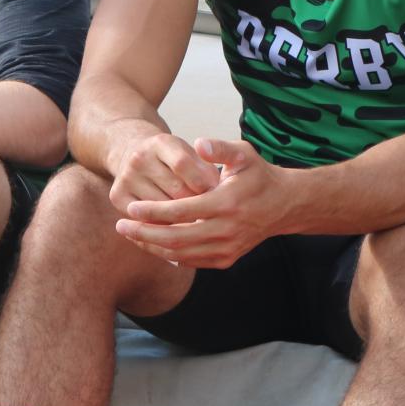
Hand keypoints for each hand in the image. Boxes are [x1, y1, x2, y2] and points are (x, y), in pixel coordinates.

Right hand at [108, 133, 219, 215]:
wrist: (136, 154)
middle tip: (211, 214)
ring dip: (182, 219)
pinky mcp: (117, 195)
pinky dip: (163, 226)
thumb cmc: (175, 160)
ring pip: (161, 209)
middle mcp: (139, 158)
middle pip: (175, 190)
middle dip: (197, 204)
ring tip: (196, 220)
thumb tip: (214, 191)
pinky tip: (175, 226)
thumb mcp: (191, 154)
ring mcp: (126, 177)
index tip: (217, 194)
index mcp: (161, 142)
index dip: (203, 183)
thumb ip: (205, 168)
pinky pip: (145, 220)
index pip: (184, 165)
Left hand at [115, 138, 288, 268]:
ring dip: (153, 246)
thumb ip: (219, 148)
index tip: (131, 208)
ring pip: (181, 254)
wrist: (283, 205)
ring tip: (131, 235)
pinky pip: (192, 262)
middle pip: (176, 238)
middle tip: (120, 225)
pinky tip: (152, 244)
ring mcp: (227, 248)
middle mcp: (226, 230)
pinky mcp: (226, 259)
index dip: (153, 211)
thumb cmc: (258, 175)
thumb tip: (198, 143)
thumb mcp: (244, 153)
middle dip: (144, 233)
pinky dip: (169, 255)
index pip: (181, 211)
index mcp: (227, 203)